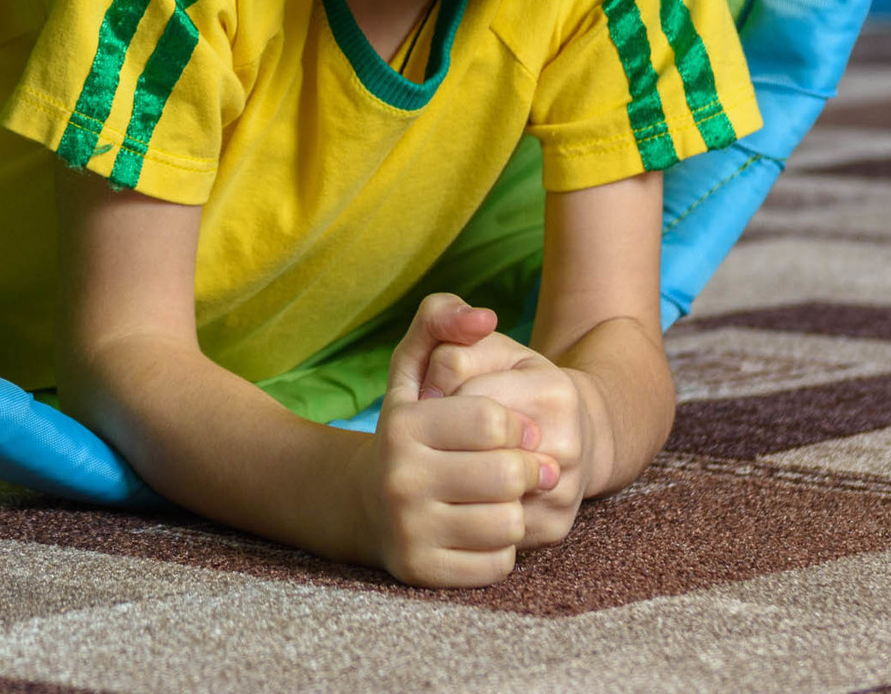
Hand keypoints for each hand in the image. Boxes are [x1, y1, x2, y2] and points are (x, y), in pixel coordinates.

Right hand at [347, 294, 546, 587]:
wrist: (363, 504)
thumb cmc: (408, 429)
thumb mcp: (414, 367)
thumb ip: (442, 320)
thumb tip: (486, 316)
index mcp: (403, 426)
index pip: (494, 422)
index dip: (517, 427)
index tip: (515, 432)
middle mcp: (399, 479)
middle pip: (508, 476)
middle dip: (526, 470)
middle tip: (521, 469)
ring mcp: (409, 531)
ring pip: (508, 524)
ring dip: (514, 510)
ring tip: (497, 499)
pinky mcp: (423, 573)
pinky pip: (498, 564)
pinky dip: (501, 548)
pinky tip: (480, 530)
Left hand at [441, 344, 597, 549]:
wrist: (566, 440)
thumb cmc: (508, 387)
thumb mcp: (481, 348)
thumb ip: (445, 322)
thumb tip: (456, 344)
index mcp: (552, 391)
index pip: (463, 395)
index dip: (435, 395)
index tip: (435, 398)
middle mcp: (568, 444)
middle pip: (471, 446)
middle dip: (443, 439)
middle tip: (441, 434)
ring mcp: (563, 492)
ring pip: (480, 493)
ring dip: (454, 479)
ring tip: (454, 461)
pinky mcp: (553, 530)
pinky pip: (491, 524)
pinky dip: (470, 511)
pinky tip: (468, 492)